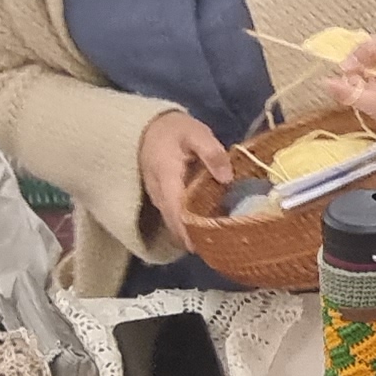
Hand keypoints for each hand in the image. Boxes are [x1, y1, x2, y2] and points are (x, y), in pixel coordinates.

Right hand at [136, 111, 235, 250]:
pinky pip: (173, 215)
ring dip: (189, 233)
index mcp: (166, 177)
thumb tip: (226, 178)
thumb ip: (212, 153)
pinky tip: (205, 227)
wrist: (148, 127)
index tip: (201, 246)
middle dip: (192, 237)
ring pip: (172, 221)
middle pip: (173, 223)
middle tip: (216, 248)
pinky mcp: (161, 197)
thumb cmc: (173, 130)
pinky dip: (186, 224)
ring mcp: (157, 196)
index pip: (175, 211)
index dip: (187, 231)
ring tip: (214, 242)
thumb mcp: (195, 133)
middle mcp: (158, 192)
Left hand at [326, 26, 375, 127]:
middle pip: (366, 106)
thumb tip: (344, 65)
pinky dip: (363, 90)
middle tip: (344, 67)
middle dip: (350, 87)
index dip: (348, 93)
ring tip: (360, 67)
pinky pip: (371, 105)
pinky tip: (367, 74)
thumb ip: (371, 50)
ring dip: (355, 88)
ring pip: (366, 107)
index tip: (328, 81)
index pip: (374, 100)